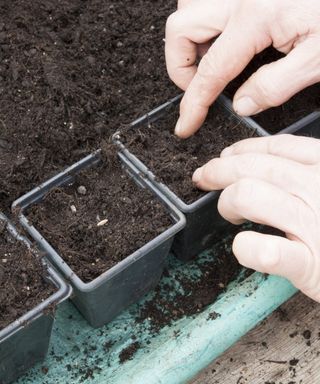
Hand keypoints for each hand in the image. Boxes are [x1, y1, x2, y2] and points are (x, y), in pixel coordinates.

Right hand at [165, 0, 319, 137]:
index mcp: (255, 17)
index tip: (186, 124)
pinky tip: (227, 42)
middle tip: (198, 88)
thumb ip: (275, 85)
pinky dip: (207, 26)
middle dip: (180, 66)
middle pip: (180, 28)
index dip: (193, 103)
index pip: (210, 71)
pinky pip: (209, 3)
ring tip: (211, 64)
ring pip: (190, 10)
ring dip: (191, 41)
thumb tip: (242, 103)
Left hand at [192, 134, 319, 301]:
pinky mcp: (311, 265)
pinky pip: (265, 250)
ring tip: (229, 212)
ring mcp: (316, 226)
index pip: (279, 146)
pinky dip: (246, 247)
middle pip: (256, 167)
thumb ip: (308, 172)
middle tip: (205, 178)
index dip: (244, 148)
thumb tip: (258, 161)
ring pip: (250, 195)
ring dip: (228, 202)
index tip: (225, 154)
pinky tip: (245, 246)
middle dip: (220, 169)